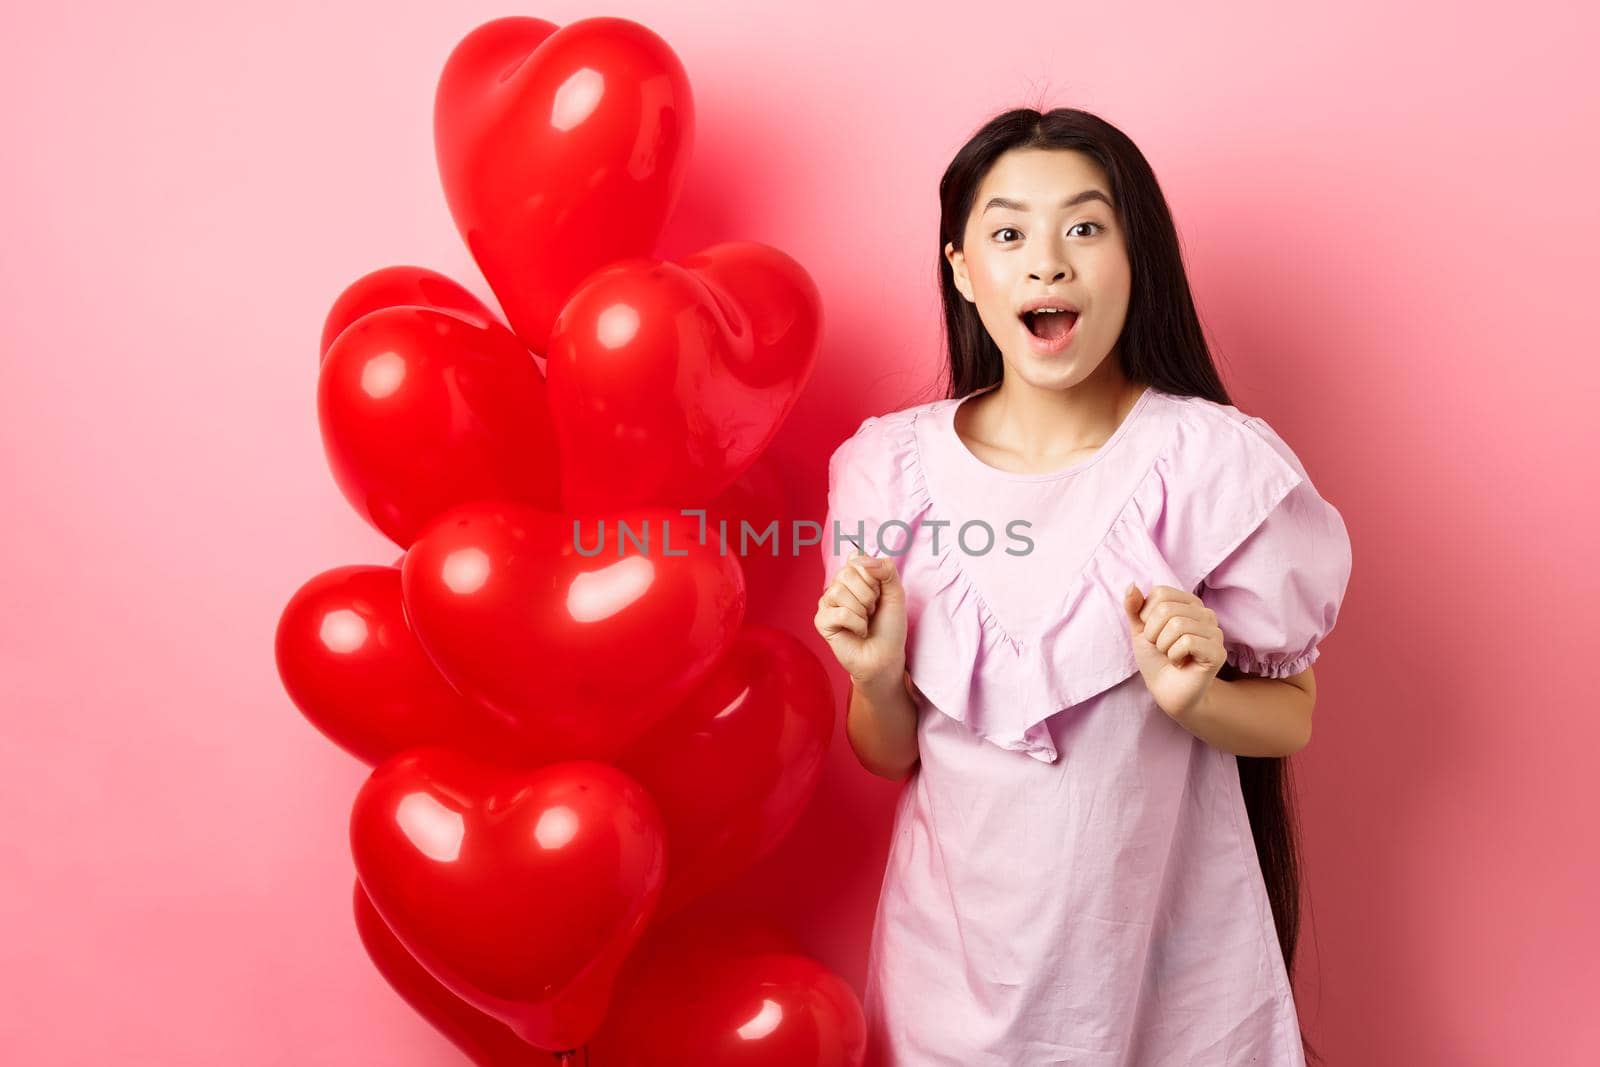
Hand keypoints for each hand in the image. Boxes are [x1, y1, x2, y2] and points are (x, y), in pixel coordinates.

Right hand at [814, 549, 906, 688]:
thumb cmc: (889, 627)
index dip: (873, 576)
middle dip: (868, 595)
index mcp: (853, 576)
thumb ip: (886, 569)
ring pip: (839, 592)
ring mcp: (827, 603)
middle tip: (872, 610)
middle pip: (847, 573)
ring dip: (862, 611)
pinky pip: (839, 613)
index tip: (879, 593)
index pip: (856, 558)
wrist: (886, 657)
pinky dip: (856, 624)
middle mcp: (837, 586)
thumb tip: (860, 556)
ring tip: (865, 621)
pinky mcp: (821, 621)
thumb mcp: (896, 593)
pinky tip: (858, 632)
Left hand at [1123, 583, 1224, 719]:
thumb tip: (1131, 585)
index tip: (1152, 632)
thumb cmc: (1155, 658)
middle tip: (1161, 648)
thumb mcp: (1139, 630)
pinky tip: (1180, 663)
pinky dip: (1174, 655)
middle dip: (1153, 633)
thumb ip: (1134, 607)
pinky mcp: (1218, 652)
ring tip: (1170, 655)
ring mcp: (1215, 632)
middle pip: (1167, 609)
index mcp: (1188, 602)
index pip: (1161, 593)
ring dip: (1163, 646)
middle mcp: (1206, 613)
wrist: (1165, 690)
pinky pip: (1188, 642)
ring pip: (1178, 625)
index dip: (1147, 616)